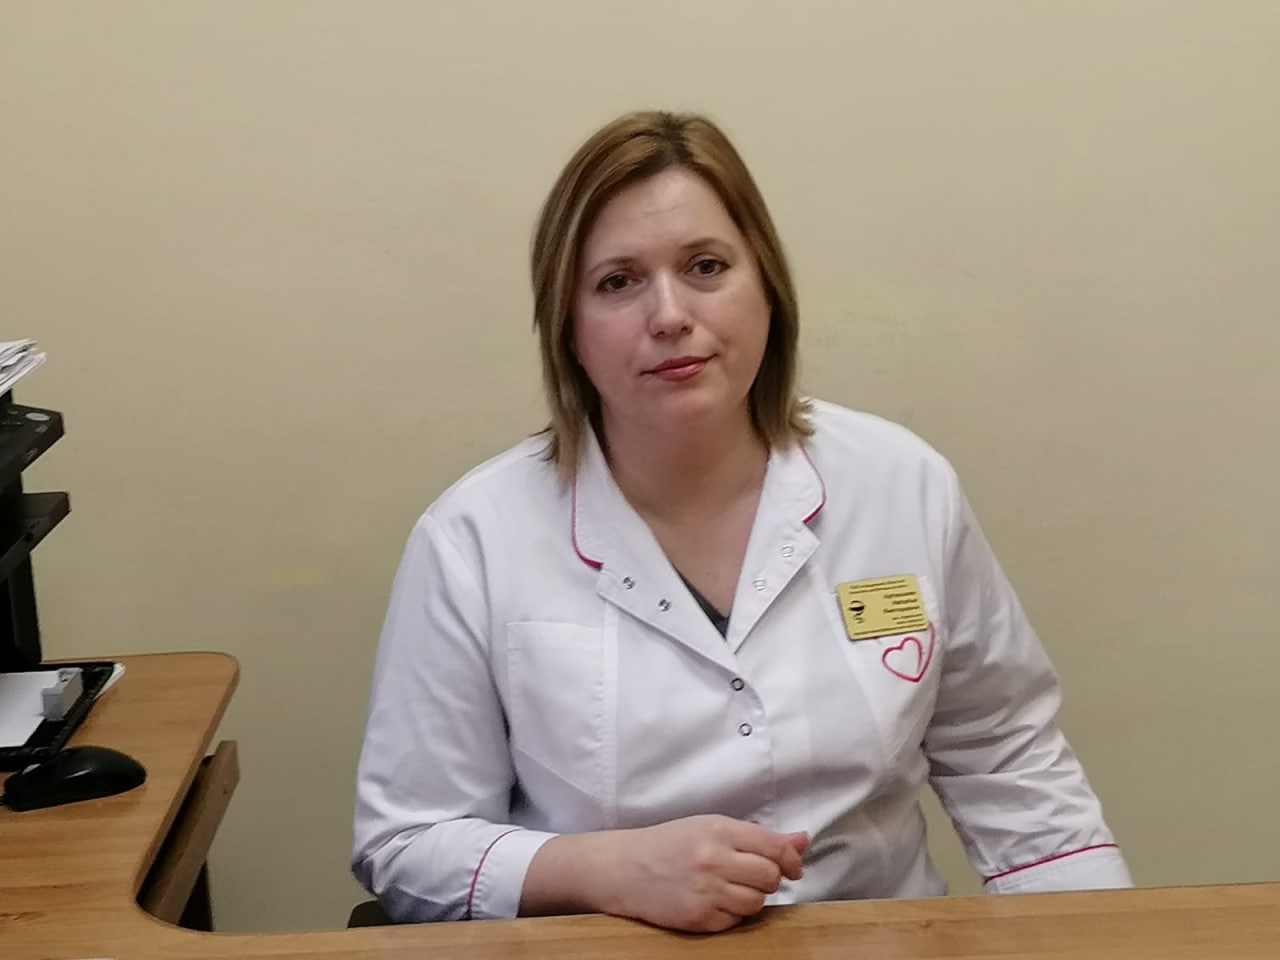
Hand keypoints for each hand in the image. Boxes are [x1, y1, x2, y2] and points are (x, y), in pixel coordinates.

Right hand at [601, 815, 807, 932]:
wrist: (625, 867)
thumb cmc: (670, 843)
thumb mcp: (711, 827)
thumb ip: (758, 836)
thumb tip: (803, 840)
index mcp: (719, 830)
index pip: (775, 847)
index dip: (791, 860)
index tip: (793, 867)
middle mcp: (713, 859)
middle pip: (770, 877)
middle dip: (770, 879)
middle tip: (754, 876)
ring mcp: (705, 890)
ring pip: (756, 903)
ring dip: (751, 898)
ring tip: (731, 888)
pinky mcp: (697, 917)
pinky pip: (735, 921)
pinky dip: (731, 914)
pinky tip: (714, 901)